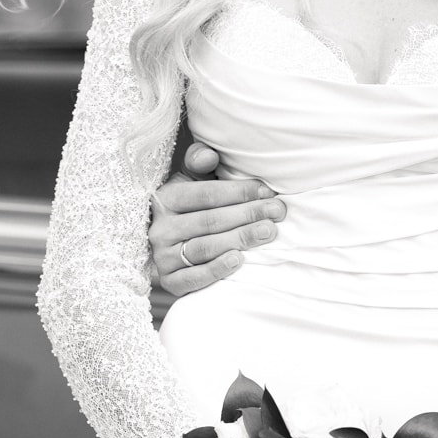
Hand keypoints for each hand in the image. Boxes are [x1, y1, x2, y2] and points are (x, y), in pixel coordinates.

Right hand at [150, 143, 285, 296]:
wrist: (173, 245)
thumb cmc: (191, 206)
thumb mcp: (192, 180)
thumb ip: (199, 161)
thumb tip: (209, 154)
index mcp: (165, 198)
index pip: (205, 195)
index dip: (238, 192)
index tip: (267, 192)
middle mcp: (160, 228)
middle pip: (208, 221)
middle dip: (247, 214)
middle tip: (277, 212)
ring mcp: (163, 257)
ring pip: (204, 248)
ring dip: (239, 239)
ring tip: (267, 232)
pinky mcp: (170, 282)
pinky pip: (193, 279)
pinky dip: (216, 270)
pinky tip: (239, 260)